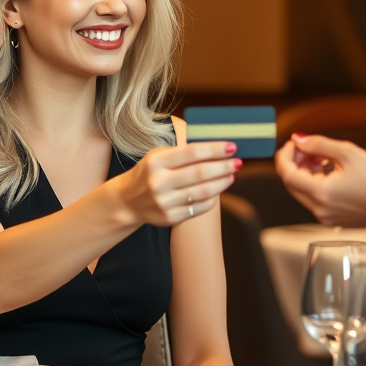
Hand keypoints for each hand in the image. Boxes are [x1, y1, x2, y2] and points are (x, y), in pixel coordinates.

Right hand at [110, 141, 240, 226]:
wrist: (128, 201)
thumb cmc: (150, 172)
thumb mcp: (158, 156)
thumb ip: (183, 152)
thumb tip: (217, 149)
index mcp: (157, 162)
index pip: (192, 153)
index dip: (215, 149)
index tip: (232, 147)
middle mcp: (159, 183)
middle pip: (200, 173)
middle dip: (223, 167)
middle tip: (238, 162)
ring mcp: (165, 202)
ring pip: (203, 192)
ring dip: (222, 183)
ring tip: (231, 175)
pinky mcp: (170, 218)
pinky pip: (200, 207)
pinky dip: (213, 198)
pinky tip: (218, 190)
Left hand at [273, 134, 365, 226]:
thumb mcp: (348, 153)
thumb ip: (318, 145)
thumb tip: (298, 140)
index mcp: (321, 193)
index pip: (287, 174)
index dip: (285, 155)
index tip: (294, 143)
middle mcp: (319, 210)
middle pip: (292, 184)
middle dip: (296, 162)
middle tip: (309, 148)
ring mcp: (326, 217)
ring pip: (303, 192)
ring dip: (306, 173)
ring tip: (323, 157)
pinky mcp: (333, 220)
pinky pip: (315, 200)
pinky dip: (316, 184)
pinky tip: (330, 171)